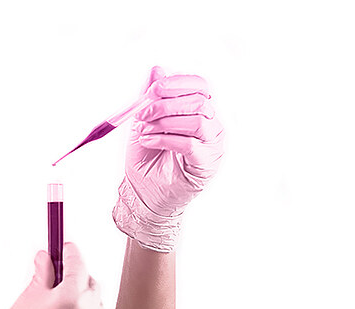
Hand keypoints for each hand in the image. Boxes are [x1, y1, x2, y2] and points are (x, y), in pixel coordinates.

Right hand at [0, 243, 108, 308]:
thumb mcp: (25, 302)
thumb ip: (41, 276)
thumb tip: (46, 256)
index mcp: (70, 297)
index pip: (77, 263)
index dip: (69, 252)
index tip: (64, 247)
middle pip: (91, 284)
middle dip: (77, 278)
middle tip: (57, 280)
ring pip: (98, 307)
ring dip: (84, 302)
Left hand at [114, 67, 224, 251]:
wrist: (143, 192)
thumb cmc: (147, 158)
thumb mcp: (144, 121)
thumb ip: (152, 96)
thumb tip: (157, 70)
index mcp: (200, 110)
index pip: (200, 86)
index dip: (178, 83)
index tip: (153, 89)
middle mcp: (212, 125)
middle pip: (199, 100)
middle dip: (166, 103)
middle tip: (142, 113)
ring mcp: (212, 145)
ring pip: (197, 119)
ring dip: (165, 121)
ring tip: (144, 130)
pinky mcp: (206, 164)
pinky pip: (191, 144)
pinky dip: (165, 139)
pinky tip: (148, 142)